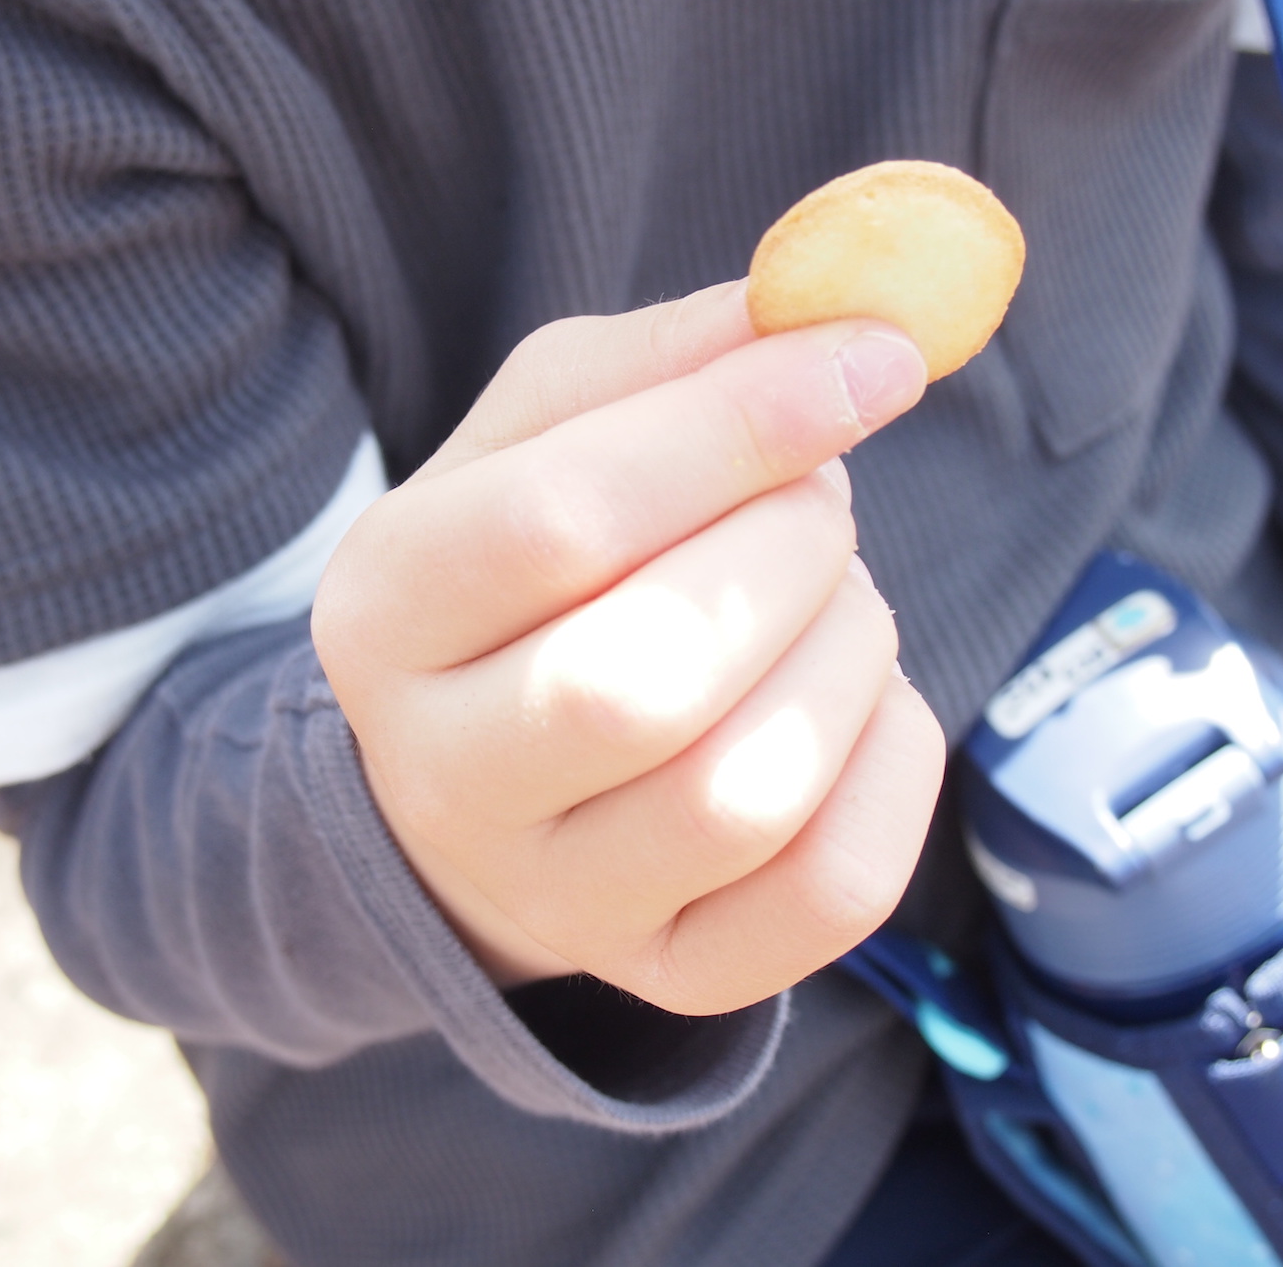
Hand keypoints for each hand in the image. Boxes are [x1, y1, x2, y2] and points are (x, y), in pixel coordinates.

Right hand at [312, 281, 944, 1015]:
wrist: (494, 767)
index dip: (736, 429)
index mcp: (388, 609)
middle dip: (788, 552)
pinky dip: (894, 764)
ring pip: (747, 793)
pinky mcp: (672, 967)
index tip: (870, 359)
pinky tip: (859, 700)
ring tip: (831, 596)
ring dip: (848, 652)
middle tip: (816, 501)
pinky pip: (831, 890)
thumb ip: (666, 362)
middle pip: (644, 679)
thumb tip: (834, 315)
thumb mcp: (546, 432)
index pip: (558, 521)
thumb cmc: (532, 570)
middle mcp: (447, 774)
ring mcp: (558, 896)